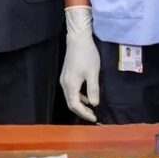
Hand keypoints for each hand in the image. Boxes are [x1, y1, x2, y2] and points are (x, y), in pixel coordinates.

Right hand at [60, 6, 100, 122]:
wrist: (77, 39)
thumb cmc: (87, 55)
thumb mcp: (93, 73)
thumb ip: (93, 90)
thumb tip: (94, 104)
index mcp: (70, 85)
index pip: (75, 105)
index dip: (84, 114)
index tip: (95, 118)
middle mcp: (64, 83)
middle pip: (71, 103)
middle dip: (82, 111)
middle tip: (93, 116)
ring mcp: (64, 78)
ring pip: (70, 96)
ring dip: (80, 104)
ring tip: (91, 107)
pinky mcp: (66, 74)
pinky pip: (71, 90)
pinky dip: (79, 96)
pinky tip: (87, 95)